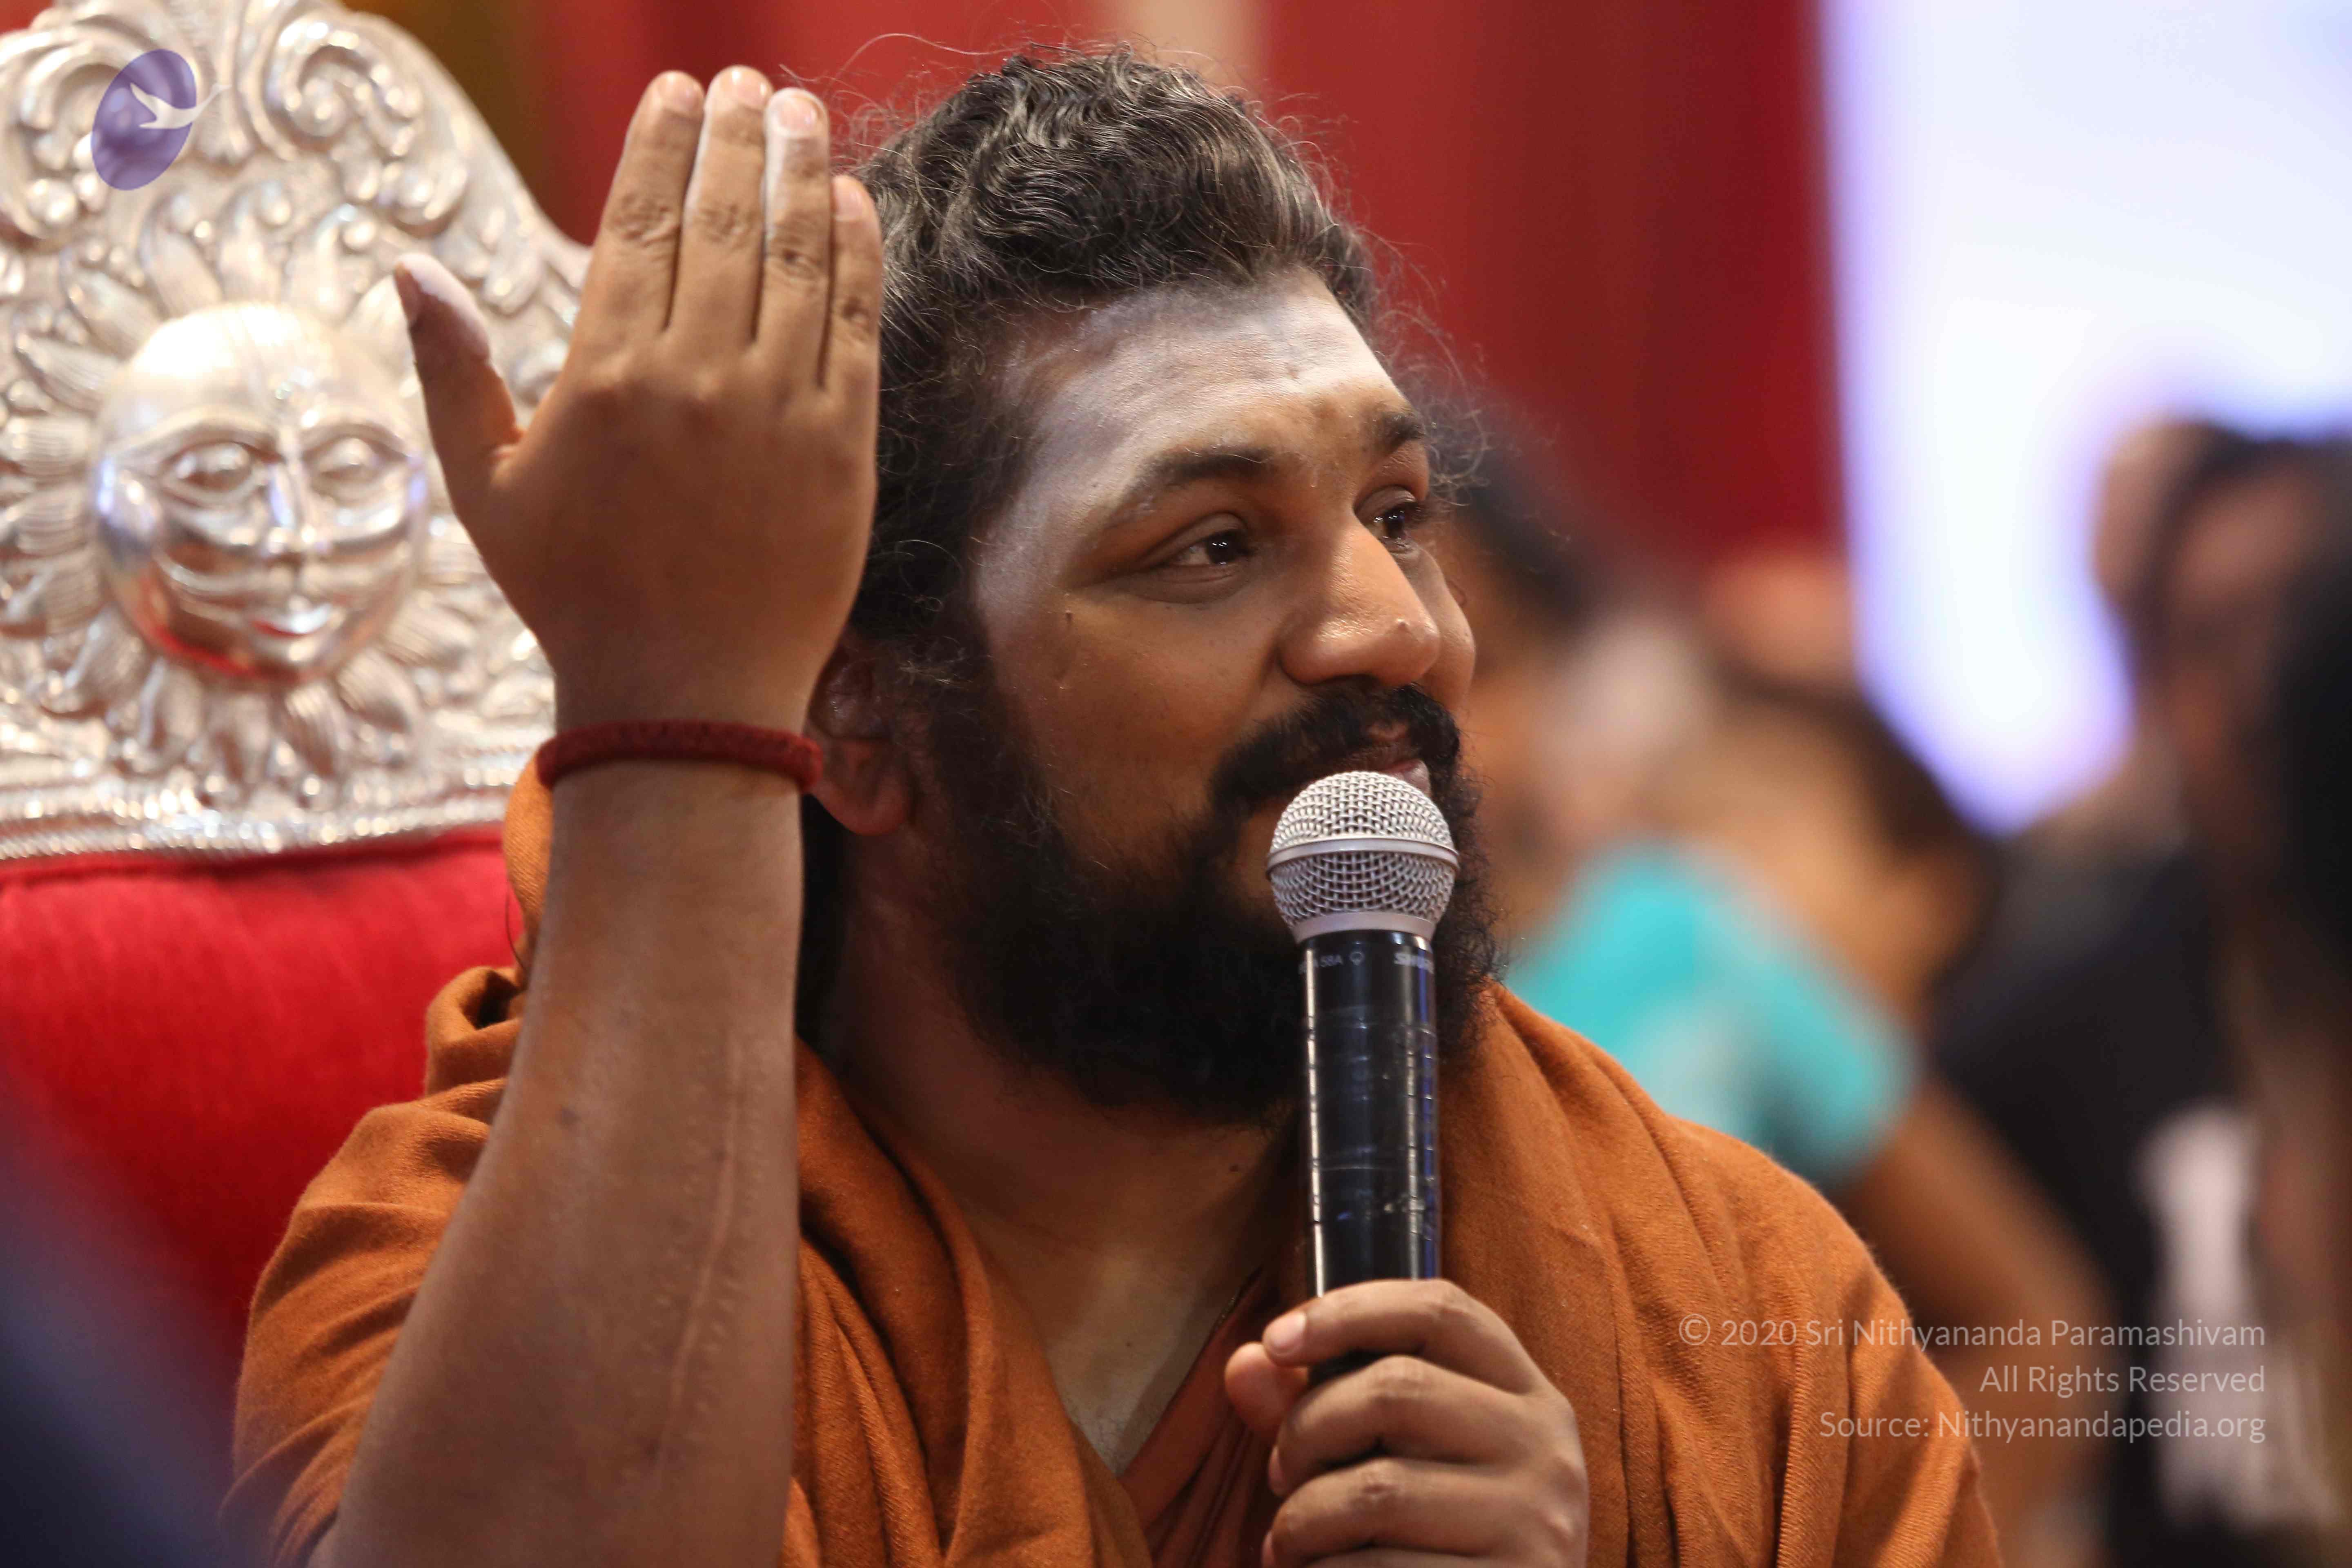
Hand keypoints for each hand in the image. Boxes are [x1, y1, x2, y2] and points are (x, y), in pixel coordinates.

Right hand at [392, 66, 880, 729]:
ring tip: (797, 112)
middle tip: (744, 83)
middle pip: (725, 223)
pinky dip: (855, 254)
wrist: (684, 696)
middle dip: (735, 138)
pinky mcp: (844, 447)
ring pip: (797, 259)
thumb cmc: (574, 593)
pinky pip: (854, 326)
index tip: (675, 92)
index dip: (660, 146)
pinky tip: (850, 201)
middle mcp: (697, 381)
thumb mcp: (484, 488)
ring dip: (801, 172)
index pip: (642, 225)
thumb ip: (450, 373)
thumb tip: (410, 267)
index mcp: (605, 379)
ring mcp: (779, 412)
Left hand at [1224, 1280, 1588, 1567]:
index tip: (1275, 1340)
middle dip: (1307, 1429)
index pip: (1441, 1309)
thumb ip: (1320, 1408)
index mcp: (1526, 1396)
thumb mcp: (1390, 1457)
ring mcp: (1535, 1524)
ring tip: (1286, 1543)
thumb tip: (1243, 1363)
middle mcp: (1545, 1449)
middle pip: (1397, 1388)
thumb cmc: (1433, 1538)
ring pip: (1379, 1487)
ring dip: (1302, 1518)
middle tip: (1279, 1474)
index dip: (1348, 1310)